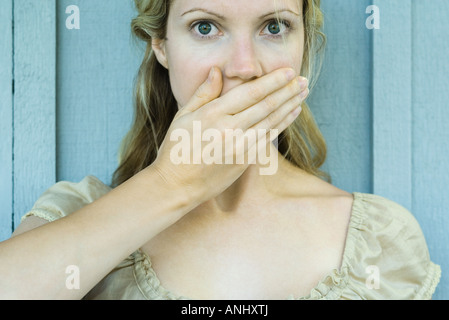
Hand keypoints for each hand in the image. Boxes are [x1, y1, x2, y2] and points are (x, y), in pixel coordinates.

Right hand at [151, 66, 308, 202]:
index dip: (272, 81)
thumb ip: (202, 93)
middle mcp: (230, 129)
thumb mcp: (183, 117)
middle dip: (287, 90)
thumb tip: (217, 71)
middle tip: (304, 79)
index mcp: (213, 114)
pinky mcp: (245, 160)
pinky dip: (283, 124)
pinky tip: (293, 113)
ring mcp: (240, 146)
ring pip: (272, 121)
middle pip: (266, 105)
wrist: (177, 185)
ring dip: (290, 104)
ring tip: (303, 92)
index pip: (250, 92)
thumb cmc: (176, 149)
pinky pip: (269, 138)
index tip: (288, 71)